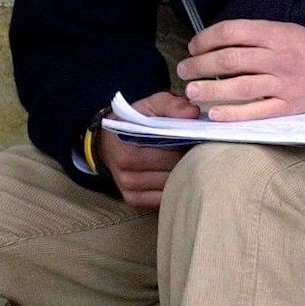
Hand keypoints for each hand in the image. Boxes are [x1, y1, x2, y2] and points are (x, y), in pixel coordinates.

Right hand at [98, 90, 198, 210]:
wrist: (107, 141)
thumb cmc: (133, 121)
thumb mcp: (150, 105)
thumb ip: (171, 106)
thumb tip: (193, 113)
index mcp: (129, 149)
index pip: (172, 151)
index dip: (189, 143)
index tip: (197, 136)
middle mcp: (127, 172)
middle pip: (173, 170)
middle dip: (188, 158)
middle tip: (195, 148)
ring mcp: (129, 188)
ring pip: (171, 185)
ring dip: (183, 174)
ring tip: (186, 160)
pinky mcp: (132, 200)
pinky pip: (162, 199)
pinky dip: (173, 188)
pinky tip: (176, 176)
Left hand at [176, 19, 304, 120]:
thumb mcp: (285, 30)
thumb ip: (255, 35)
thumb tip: (217, 42)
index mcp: (276, 34)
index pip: (231, 32)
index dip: (206, 39)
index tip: (194, 46)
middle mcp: (278, 58)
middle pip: (229, 60)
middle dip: (200, 65)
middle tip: (184, 70)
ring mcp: (283, 84)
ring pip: (238, 87)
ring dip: (209, 90)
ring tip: (191, 91)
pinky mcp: (288, 107)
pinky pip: (256, 112)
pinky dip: (232, 114)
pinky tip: (214, 114)